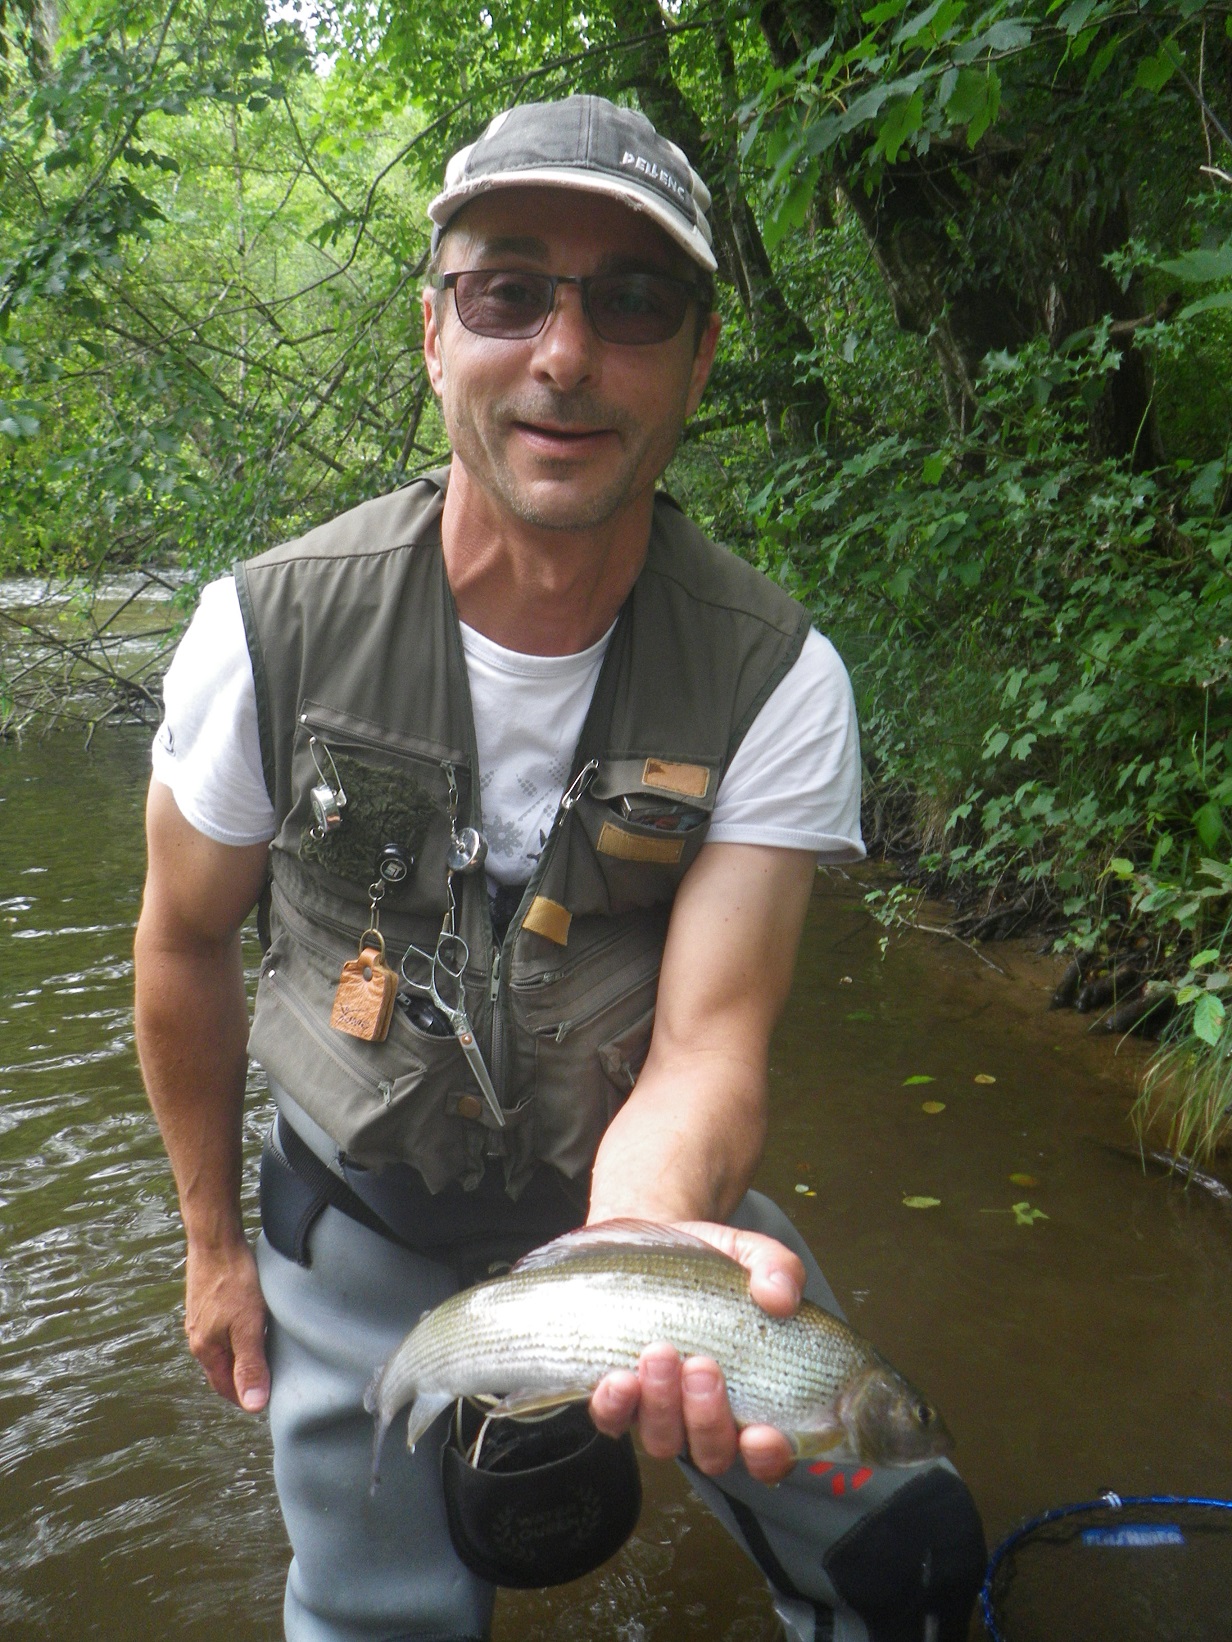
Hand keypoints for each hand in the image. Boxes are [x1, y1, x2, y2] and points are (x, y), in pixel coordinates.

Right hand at [184, 1236, 269, 1411]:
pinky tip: (251, 1327)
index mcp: (205, 1350)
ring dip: (240, 1357)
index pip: (225, 1387)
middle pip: (221, 1369)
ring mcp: (199, 1319)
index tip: (267, 1400)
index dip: (245, 1397)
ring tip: (264, 1355)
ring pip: (221, 1349)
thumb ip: (250, 1365)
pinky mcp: (205, 1302)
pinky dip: (236, 1337)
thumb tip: (254, 1406)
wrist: (215, 1242)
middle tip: (270, 1380)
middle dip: (242, 1379)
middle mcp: (197, 1337)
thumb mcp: (248, 1327)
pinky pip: (221, 1330)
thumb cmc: (233, 1282)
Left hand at [588, 1222, 803, 1482]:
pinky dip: (615, 1407)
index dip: (767, 1456)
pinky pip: (612, 1421)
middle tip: (703, 1366)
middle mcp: (705, 1415)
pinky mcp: (619, 1396)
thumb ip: (778, 1269)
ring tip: (660, 1353)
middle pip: (712, 1453)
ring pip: (662, 1441)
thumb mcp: (751, 1254)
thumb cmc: (711, 1263)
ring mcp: (659, 1411)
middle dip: (707, 1418)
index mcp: (753, 1396)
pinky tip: (619, 1379)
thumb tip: (780, 1297)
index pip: (768, 1453)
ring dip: (662, 1405)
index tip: (761, 1433)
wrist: (652, 1240)